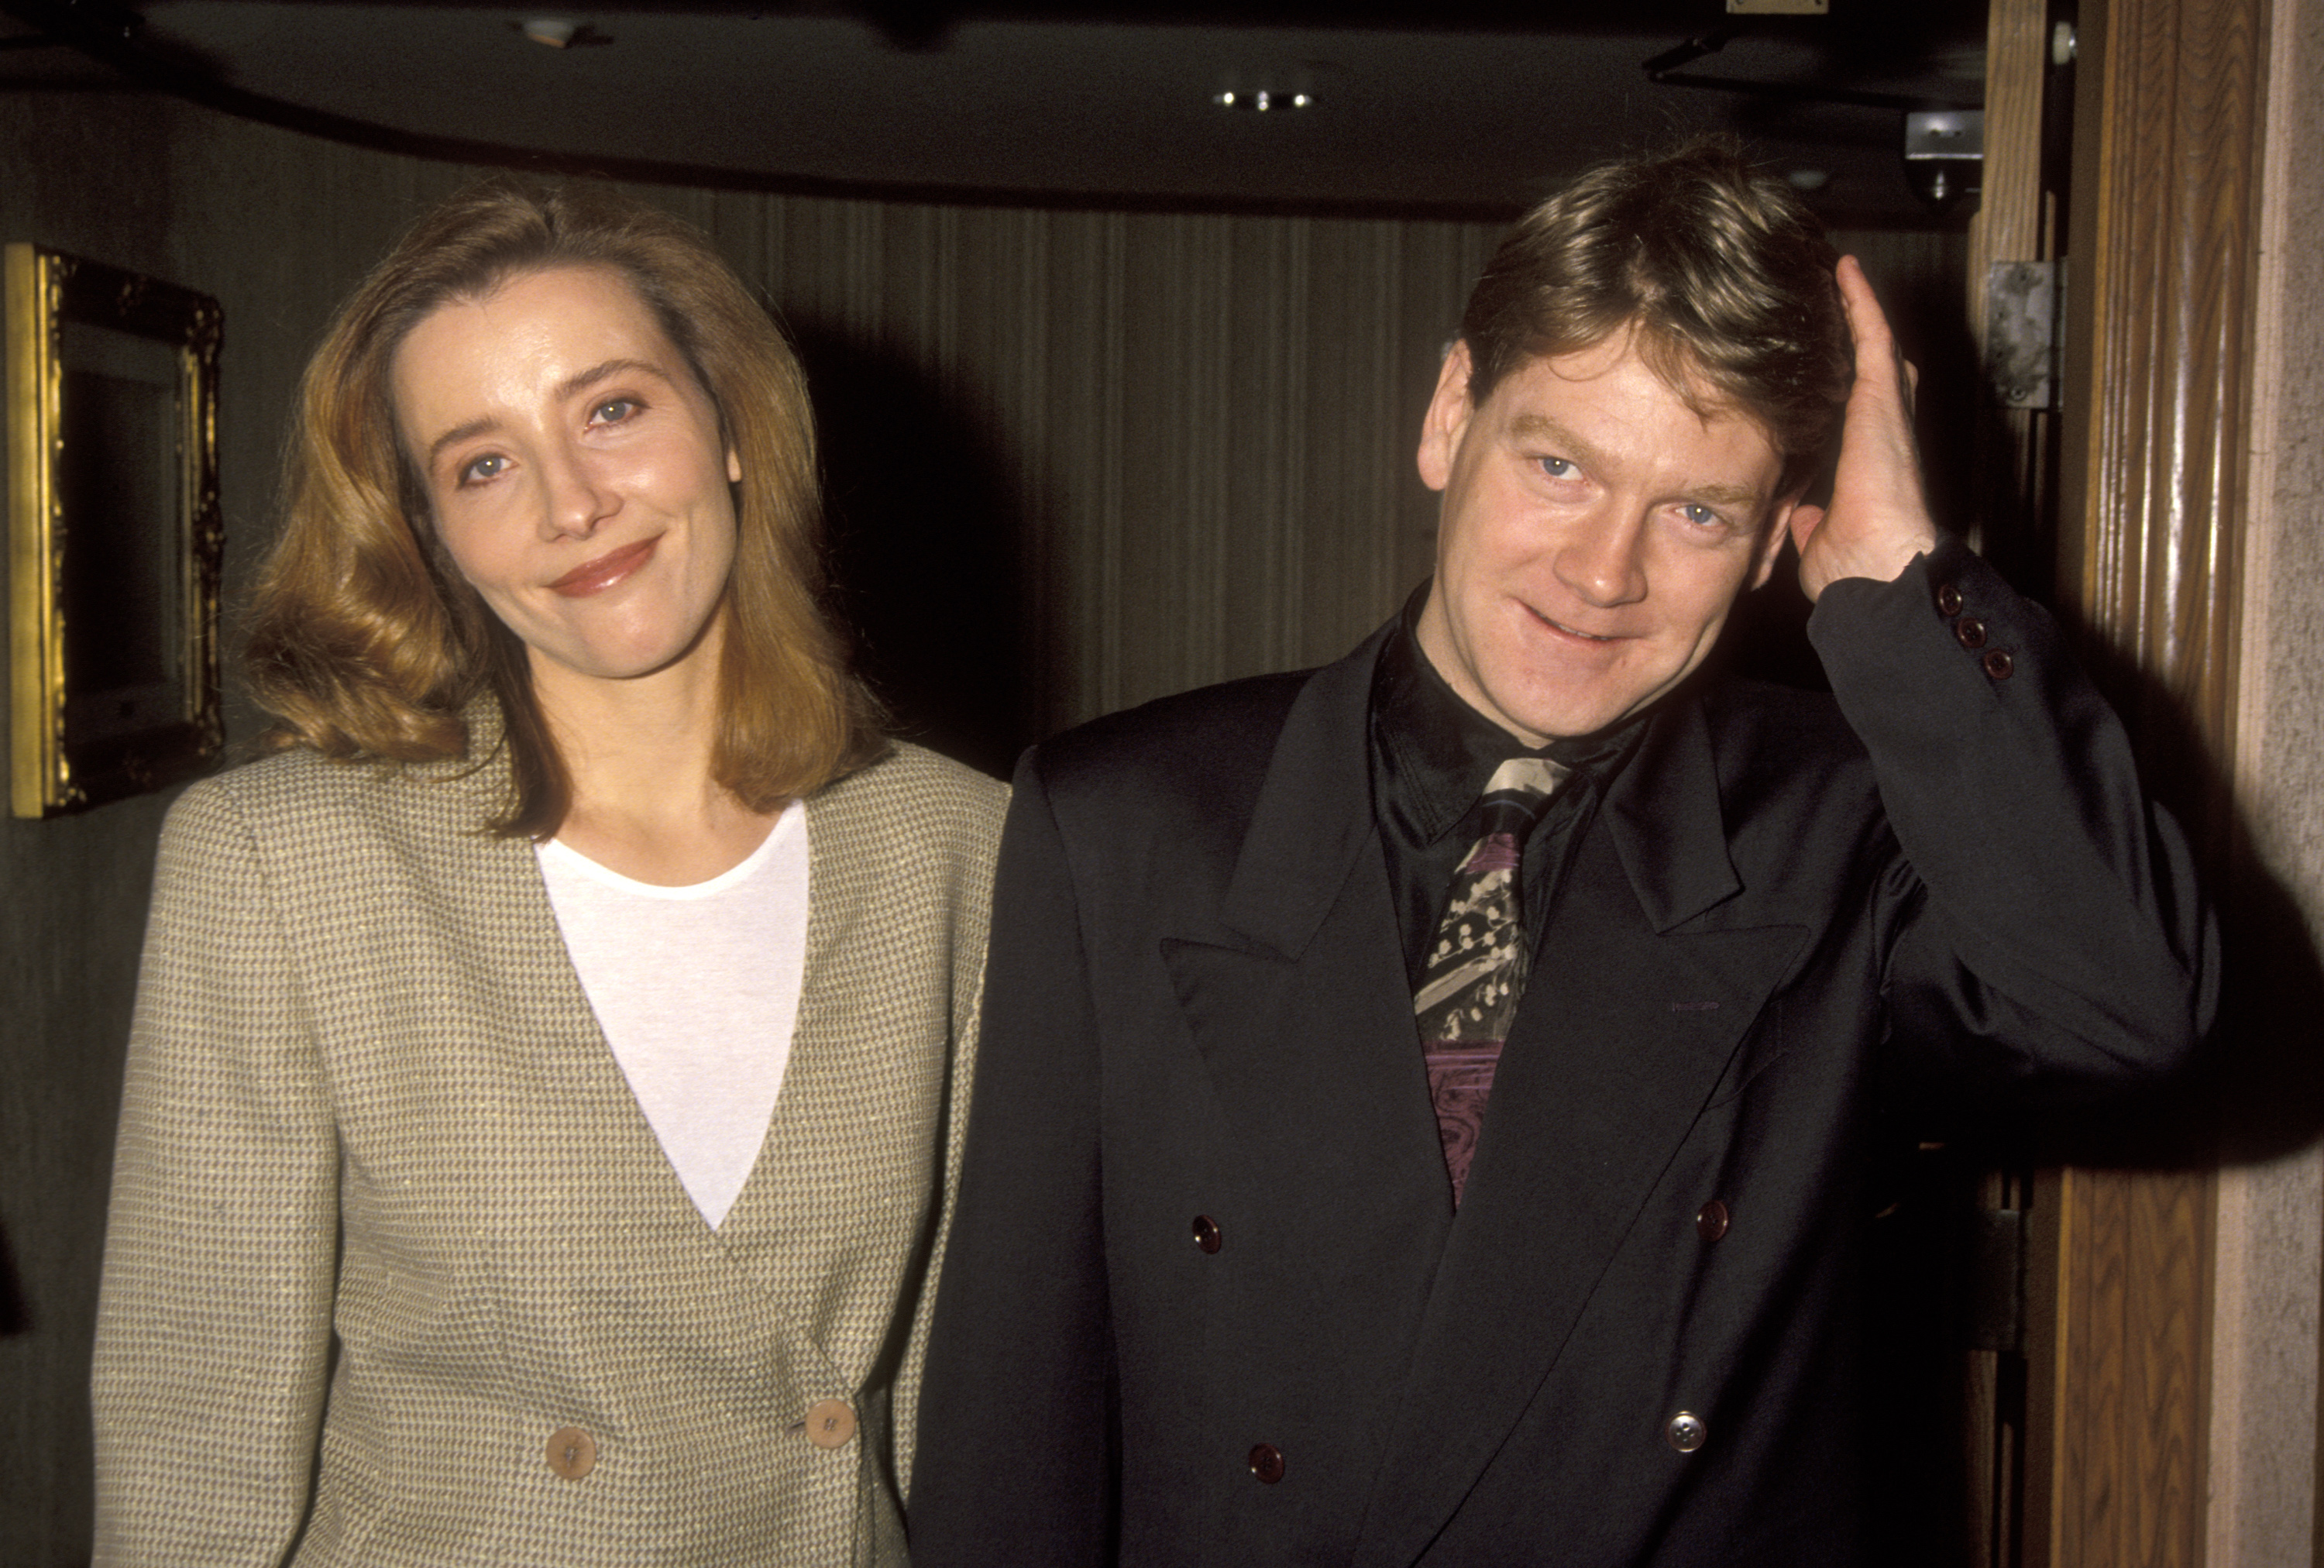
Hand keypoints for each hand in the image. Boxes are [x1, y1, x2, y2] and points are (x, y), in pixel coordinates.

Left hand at [1787, 256, 1940, 600]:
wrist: (1881, 567)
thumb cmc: (1857, 566)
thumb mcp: (1820, 539)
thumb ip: (1812, 523)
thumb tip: (1803, 517)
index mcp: (1871, 461)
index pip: (1864, 410)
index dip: (1854, 380)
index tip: (1839, 357)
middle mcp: (1884, 431)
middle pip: (1878, 368)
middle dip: (1863, 333)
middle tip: (1843, 295)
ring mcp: (1886, 411)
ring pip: (1874, 343)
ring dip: (1857, 307)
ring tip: (1837, 272)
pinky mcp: (1881, 398)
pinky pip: (1871, 336)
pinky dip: (1860, 302)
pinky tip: (1844, 271)